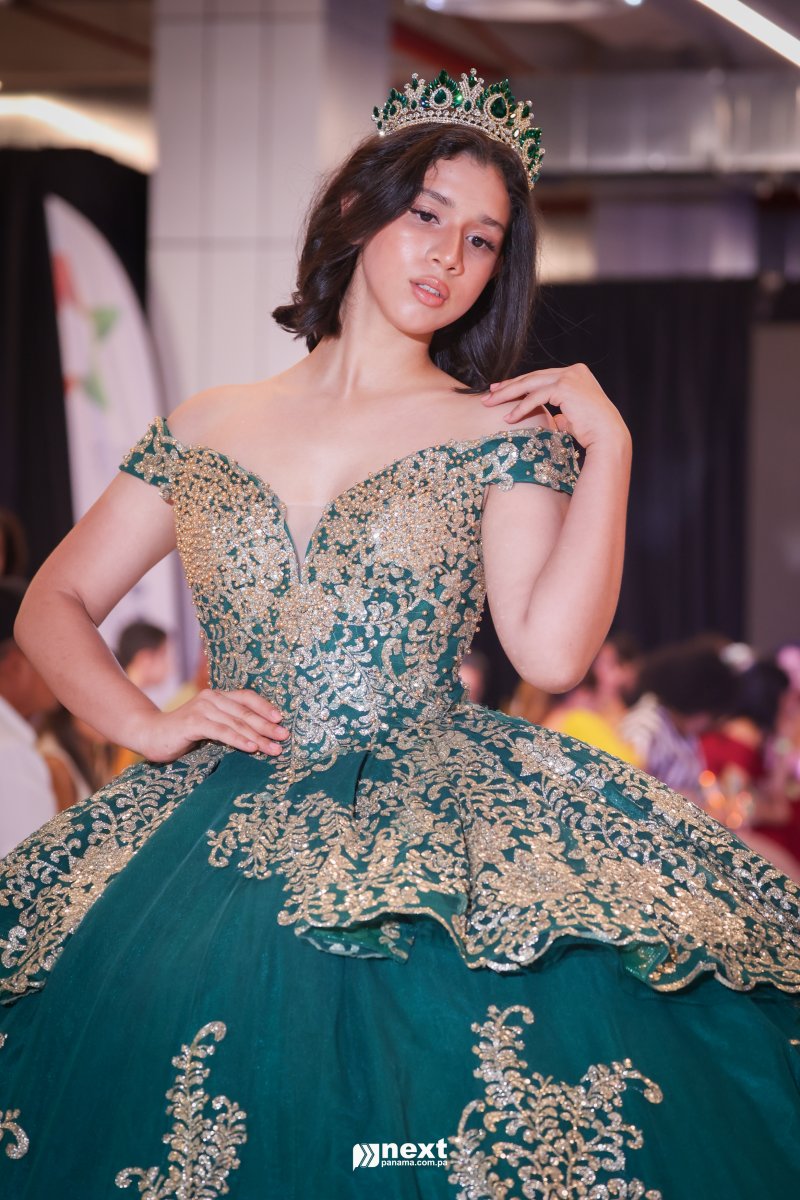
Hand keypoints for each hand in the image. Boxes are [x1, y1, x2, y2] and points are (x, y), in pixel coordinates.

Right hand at [129, 688, 290, 762]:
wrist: (150, 735)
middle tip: (284, 738)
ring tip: (273, 748)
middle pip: (246, 711)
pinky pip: (221, 731)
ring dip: (258, 736)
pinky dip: (238, 740)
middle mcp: (211, 698)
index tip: (282, 720)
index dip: (266, 708)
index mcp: (218, 696)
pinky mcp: (193, 722)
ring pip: (237, 722)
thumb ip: (229, 725)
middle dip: (267, 726)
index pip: (247, 698)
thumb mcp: (210, 726)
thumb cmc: (183, 734)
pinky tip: (251, 748)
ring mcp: (202, 708)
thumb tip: (260, 736)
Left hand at [482, 362, 630, 451]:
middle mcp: (573, 371)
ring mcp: (569, 377)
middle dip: (509, 386)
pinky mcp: (565, 388)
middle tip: (489, 393)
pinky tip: (508, 418)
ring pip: (530, 384)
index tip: (502, 389)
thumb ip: (560, 412)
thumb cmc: (593, 430)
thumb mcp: (573, 416)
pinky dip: (520, 408)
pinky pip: (536, 398)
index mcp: (576, 373)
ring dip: (507, 395)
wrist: (608, 436)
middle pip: (533, 377)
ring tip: (490, 404)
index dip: (520, 383)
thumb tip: (550, 419)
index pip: (541, 376)